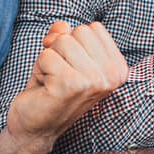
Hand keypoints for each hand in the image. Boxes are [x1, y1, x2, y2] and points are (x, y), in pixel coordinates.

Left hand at [1, 21, 128, 153]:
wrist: (36, 127)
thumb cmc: (52, 87)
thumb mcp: (62, 54)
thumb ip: (65, 33)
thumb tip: (62, 26)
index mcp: (118, 68)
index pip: (94, 27)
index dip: (75, 41)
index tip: (72, 65)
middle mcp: (112, 76)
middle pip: (80, 31)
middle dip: (61, 48)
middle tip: (60, 73)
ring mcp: (94, 81)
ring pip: (62, 41)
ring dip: (50, 59)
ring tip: (53, 80)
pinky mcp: (71, 85)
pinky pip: (47, 55)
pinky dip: (40, 69)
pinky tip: (46, 87)